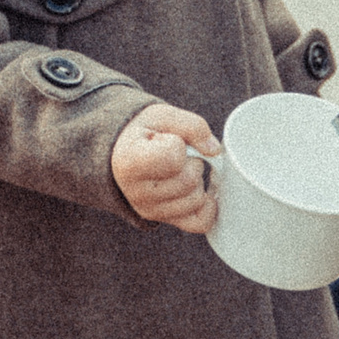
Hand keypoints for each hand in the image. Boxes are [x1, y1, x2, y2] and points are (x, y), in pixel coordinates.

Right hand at [112, 103, 217, 231]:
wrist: (123, 152)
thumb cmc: (144, 132)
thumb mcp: (163, 116)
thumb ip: (192, 127)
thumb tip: (214, 150)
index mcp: (130, 162)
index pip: (173, 158)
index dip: (178, 143)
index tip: (165, 139)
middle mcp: (137, 192)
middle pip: (189, 182)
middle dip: (194, 162)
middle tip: (179, 154)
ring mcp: (150, 210)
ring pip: (196, 201)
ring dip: (199, 182)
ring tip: (181, 170)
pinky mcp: (164, 220)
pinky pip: (199, 223)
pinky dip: (208, 207)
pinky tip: (202, 190)